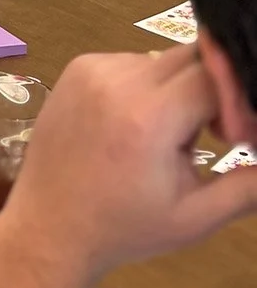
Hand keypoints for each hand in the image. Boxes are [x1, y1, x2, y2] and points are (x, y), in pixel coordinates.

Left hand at [0, 48, 256, 287]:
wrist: (50, 227)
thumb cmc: (125, 228)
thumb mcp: (196, 217)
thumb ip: (247, 186)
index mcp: (148, 117)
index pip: (215, 77)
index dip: (234, 105)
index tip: (232, 139)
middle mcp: (117, 80)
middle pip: (191, 59)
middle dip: (211, 92)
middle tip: (210, 136)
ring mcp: (92, 69)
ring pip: (162, 60)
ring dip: (178, 90)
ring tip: (165, 140)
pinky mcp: (76, 68)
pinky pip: (131, 62)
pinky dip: (146, 87)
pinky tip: (135, 127)